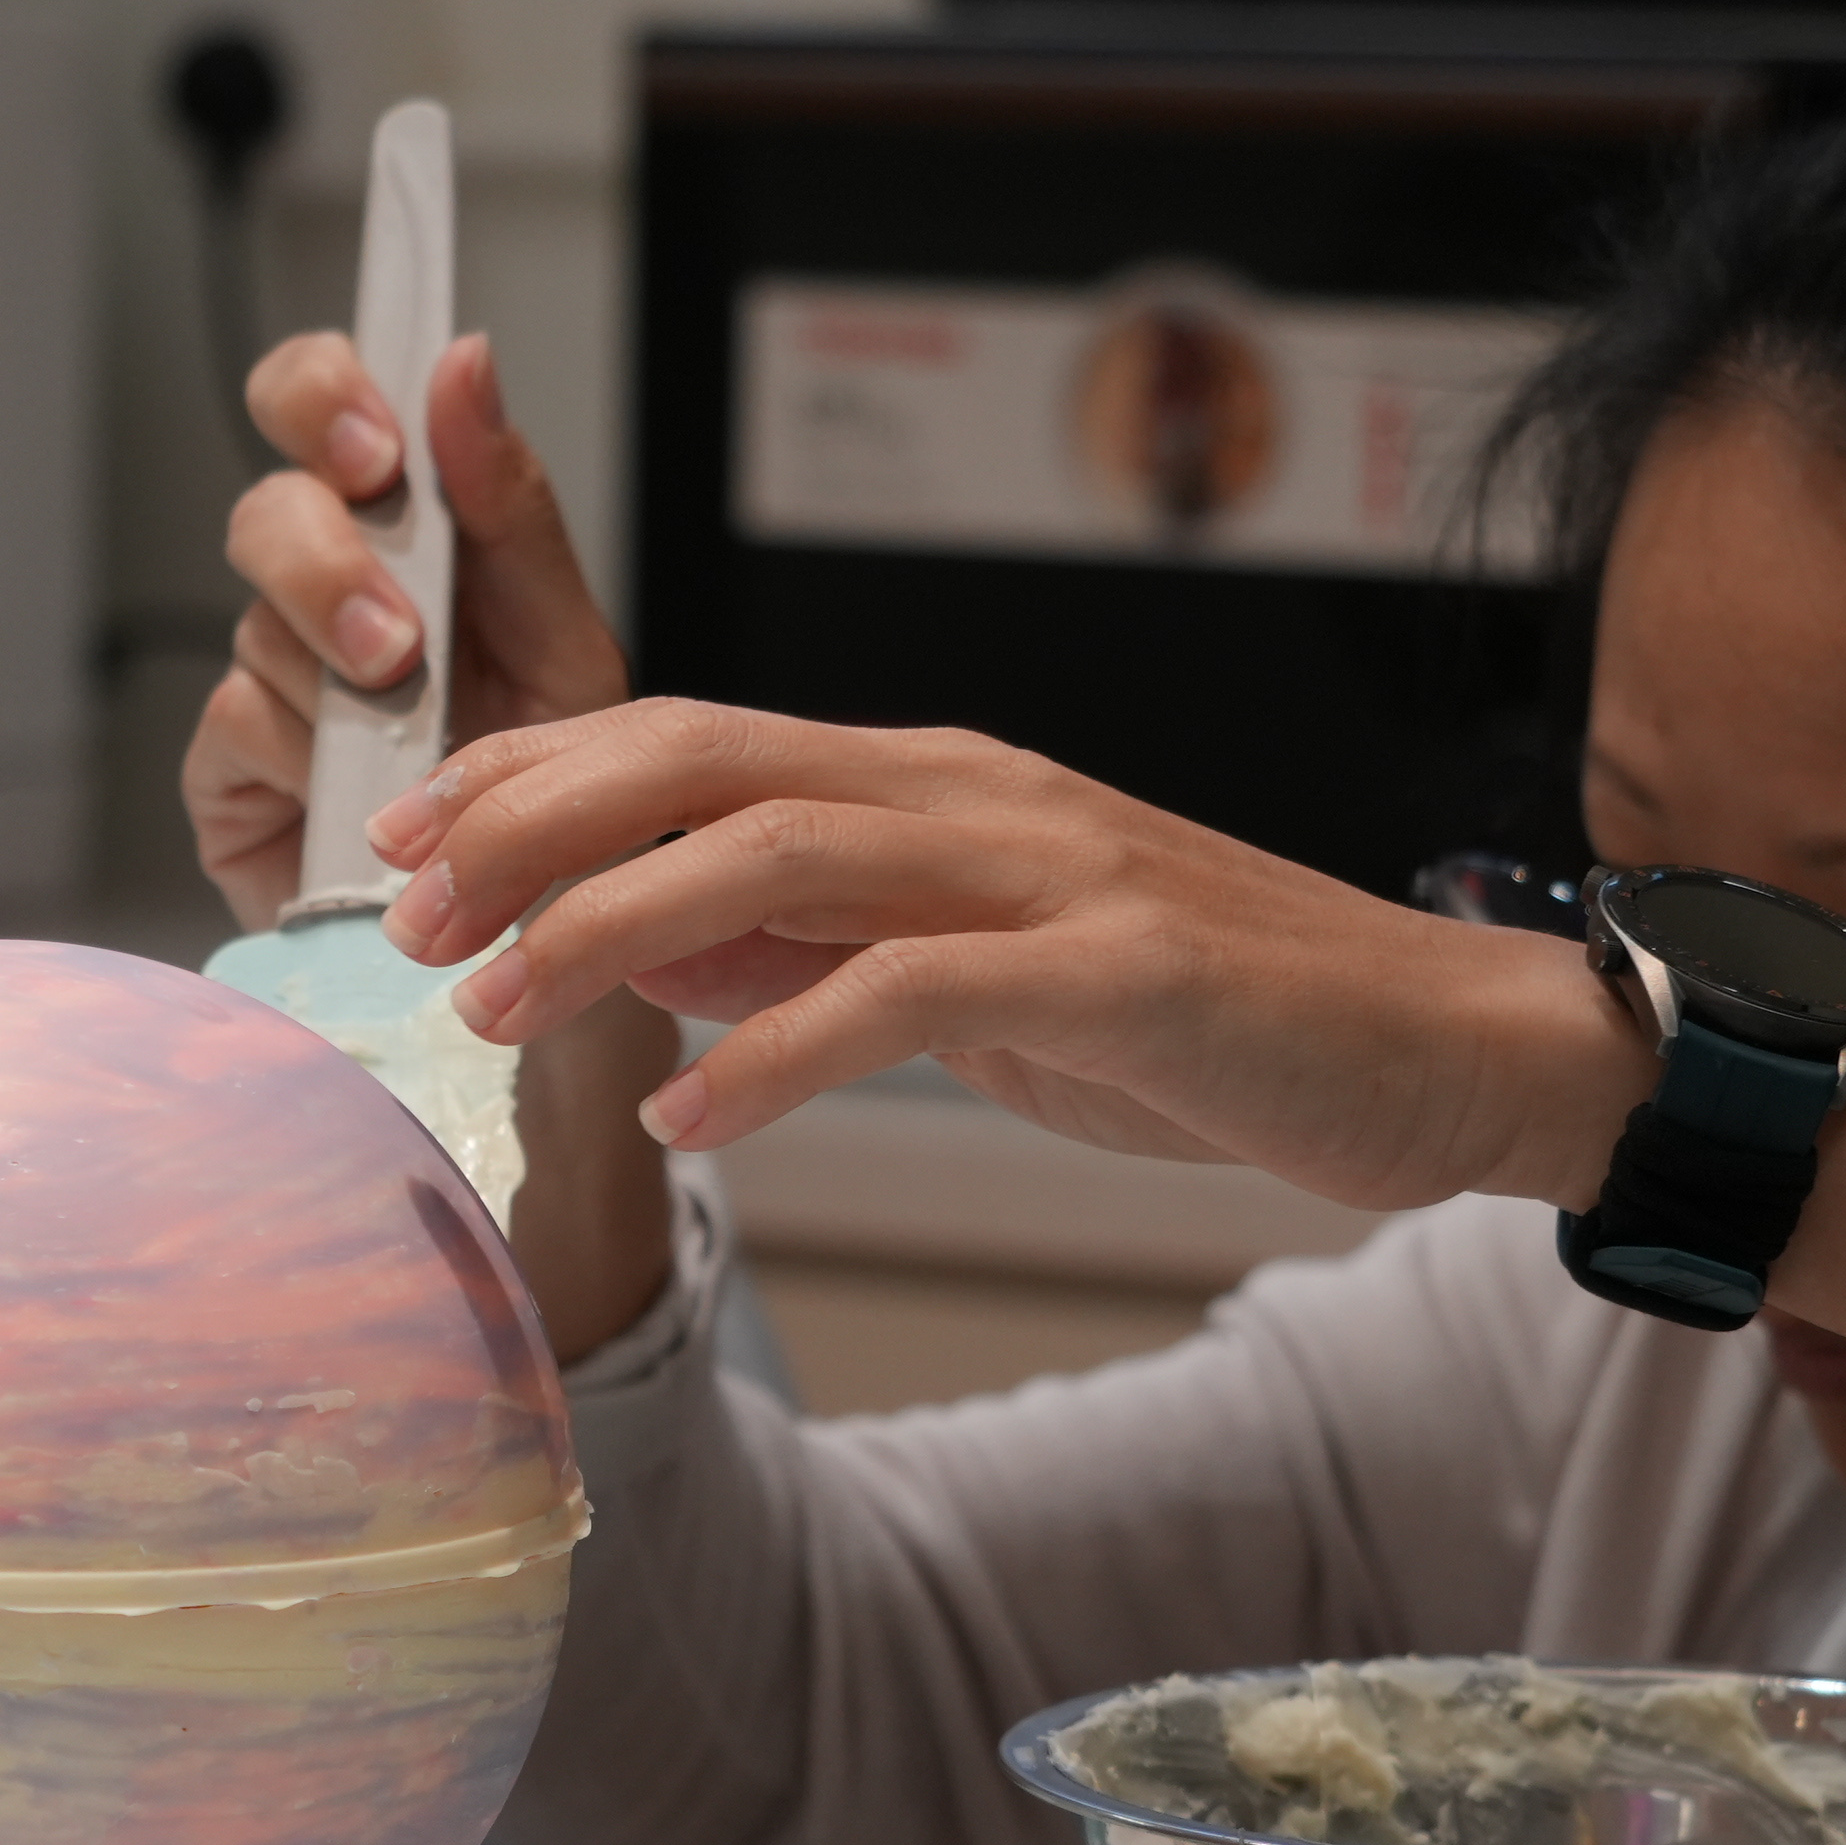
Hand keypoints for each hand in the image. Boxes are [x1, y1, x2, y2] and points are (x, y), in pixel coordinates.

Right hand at [184, 332, 627, 929]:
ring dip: (341, 684)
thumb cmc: (560, 797)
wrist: (539, 952)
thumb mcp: (565, 645)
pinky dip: (308, 758)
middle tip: (396, 640)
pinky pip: (238, 722)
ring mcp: (270, 678)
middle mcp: (325, 591)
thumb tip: (463, 362)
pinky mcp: (227, 769)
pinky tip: (356, 799)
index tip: (376, 444)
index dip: (323, 395)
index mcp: (403, 533)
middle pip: (269, 509)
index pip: (322, 402)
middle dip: (328, 565)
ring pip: (259, 624)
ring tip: (414, 746)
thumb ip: (510, 509)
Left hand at [358, 700, 1657, 1217]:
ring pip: (783, 853)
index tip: (409, 839)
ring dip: (613, 927)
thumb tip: (653, 962)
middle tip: (402, 913)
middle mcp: (980, 793)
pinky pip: (911, 992)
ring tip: (500, 1007)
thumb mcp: (982, 984)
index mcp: (938, 782)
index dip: (536, 772)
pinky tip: (688, 1111)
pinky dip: (779, 1049)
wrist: (1443, 1053)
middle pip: (707, 760)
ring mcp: (1054, 870)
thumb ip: (825, 957)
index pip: (696, 733)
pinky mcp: (1122, 970)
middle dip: (531, 825)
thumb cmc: (1213, 1020)